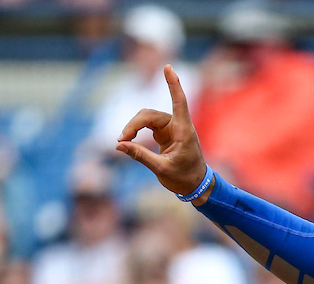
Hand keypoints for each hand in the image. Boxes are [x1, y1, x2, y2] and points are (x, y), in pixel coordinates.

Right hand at [116, 65, 208, 195]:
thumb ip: (140, 156)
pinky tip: (127, 140)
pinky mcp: (163, 132)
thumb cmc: (184, 178)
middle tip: (121, 140)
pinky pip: (146, 125)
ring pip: (146, 118)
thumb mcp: (161, 169)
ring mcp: (170, 128)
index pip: (179, 102)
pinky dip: (135, 130)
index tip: (168, 67)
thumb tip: (119, 146)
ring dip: (133, 127)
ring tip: (122, 142)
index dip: (173, 85)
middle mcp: (177, 125)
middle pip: (150, 114)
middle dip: (134, 124)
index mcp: (184, 131)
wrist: (194, 186)